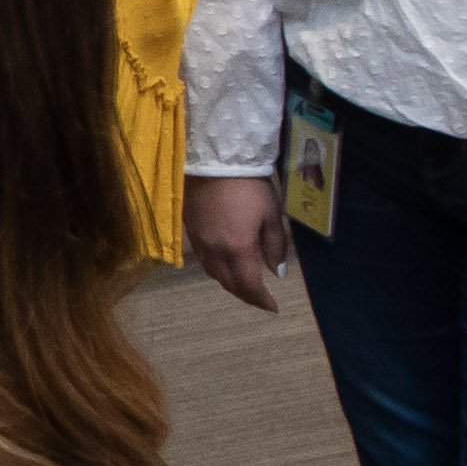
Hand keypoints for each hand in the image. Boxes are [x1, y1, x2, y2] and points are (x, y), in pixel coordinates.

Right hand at [182, 175, 288, 311]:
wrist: (214, 158)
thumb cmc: (249, 184)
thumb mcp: (271, 213)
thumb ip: (275, 245)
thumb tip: (277, 272)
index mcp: (238, 248)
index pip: (249, 285)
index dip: (261, 300)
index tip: (273, 307)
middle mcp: (215, 251)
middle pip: (228, 283)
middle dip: (245, 295)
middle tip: (259, 298)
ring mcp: (199, 241)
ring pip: (213, 273)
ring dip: (229, 283)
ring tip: (242, 283)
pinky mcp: (189, 230)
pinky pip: (203, 259)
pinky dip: (216, 269)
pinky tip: (224, 262)